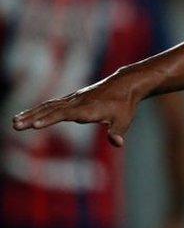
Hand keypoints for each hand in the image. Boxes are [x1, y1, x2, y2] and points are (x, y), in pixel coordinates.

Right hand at [11, 71, 141, 146]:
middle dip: (34, 118)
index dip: (51, 119)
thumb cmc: (125, 104)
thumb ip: (118, 131)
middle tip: (16, 125)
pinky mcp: (72, 99)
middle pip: (52, 110)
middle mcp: (78, 102)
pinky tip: (27, 115)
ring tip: (15, 122)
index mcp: (89, 108)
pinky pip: (52, 104)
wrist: (125, 84)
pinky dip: (39, 109)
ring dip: (31, 113)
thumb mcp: (125, 119)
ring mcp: (74, 99)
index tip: (35, 125)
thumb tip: (118, 143)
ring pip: (49, 106)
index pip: (66, 114)